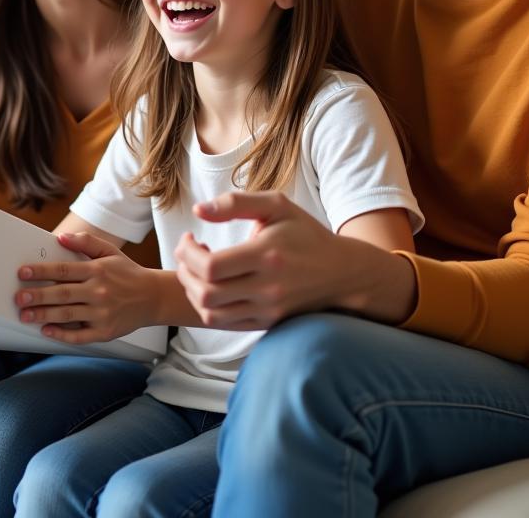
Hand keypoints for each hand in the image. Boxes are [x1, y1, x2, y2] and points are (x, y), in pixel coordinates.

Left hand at [15, 231, 158, 344]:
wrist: (153, 297)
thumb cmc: (127, 274)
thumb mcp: (109, 251)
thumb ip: (85, 242)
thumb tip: (61, 238)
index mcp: (97, 270)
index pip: (63, 270)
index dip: (41, 271)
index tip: (23, 273)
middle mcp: (98, 292)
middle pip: (62, 294)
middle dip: (37, 296)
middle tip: (19, 298)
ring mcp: (101, 314)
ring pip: (67, 315)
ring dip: (43, 315)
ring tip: (26, 315)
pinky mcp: (105, 332)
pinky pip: (79, 336)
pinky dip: (62, 335)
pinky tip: (47, 331)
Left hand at [174, 191, 405, 330]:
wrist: (343, 273)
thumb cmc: (306, 234)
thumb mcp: (276, 205)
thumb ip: (235, 203)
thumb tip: (198, 211)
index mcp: (266, 255)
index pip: (211, 267)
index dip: (188, 253)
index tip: (190, 238)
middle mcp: (267, 288)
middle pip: (206, 294)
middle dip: (185, 272)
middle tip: (188, 254)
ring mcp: (268, 310)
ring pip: (211, 314)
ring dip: (193, 292)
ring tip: (197, 270)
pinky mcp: (267, 323)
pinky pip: (225, 324)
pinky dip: (208, 307)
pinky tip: (212, 286)